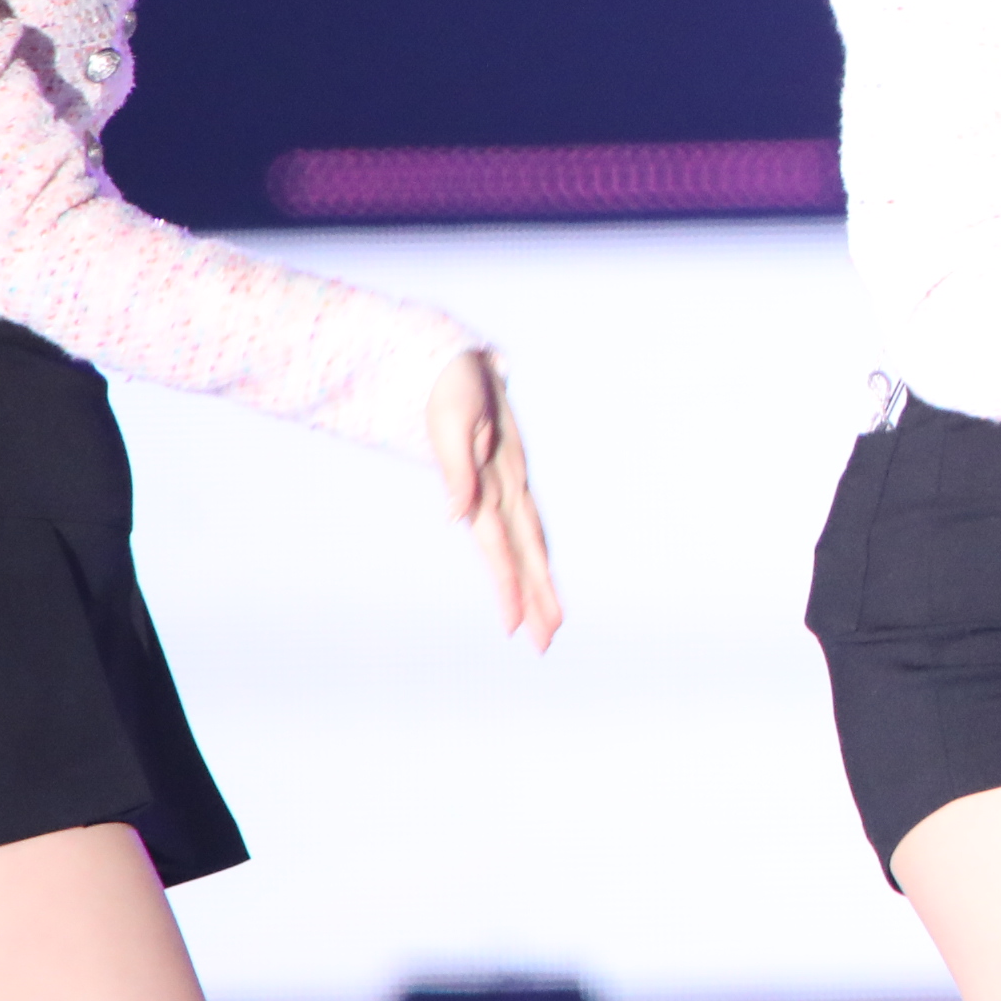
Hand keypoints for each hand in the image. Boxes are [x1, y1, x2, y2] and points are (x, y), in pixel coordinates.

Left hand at [427, 350, 560, 648]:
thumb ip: (457, 470)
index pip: (505, 544)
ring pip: (529, 541)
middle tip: (545, 644)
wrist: (456, 355)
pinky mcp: (502, 478)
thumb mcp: (451, 422)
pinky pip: (522, 525)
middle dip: (537, 599)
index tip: (514, 626)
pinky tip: (534, 575)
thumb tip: (457, 515)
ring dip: (539, 584)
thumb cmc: (449, 387)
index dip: (510, 585)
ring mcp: (509, 482)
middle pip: (527, 551)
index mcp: (498, 479)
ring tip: (550, 626)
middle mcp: (509, 486)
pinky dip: (529, 555)